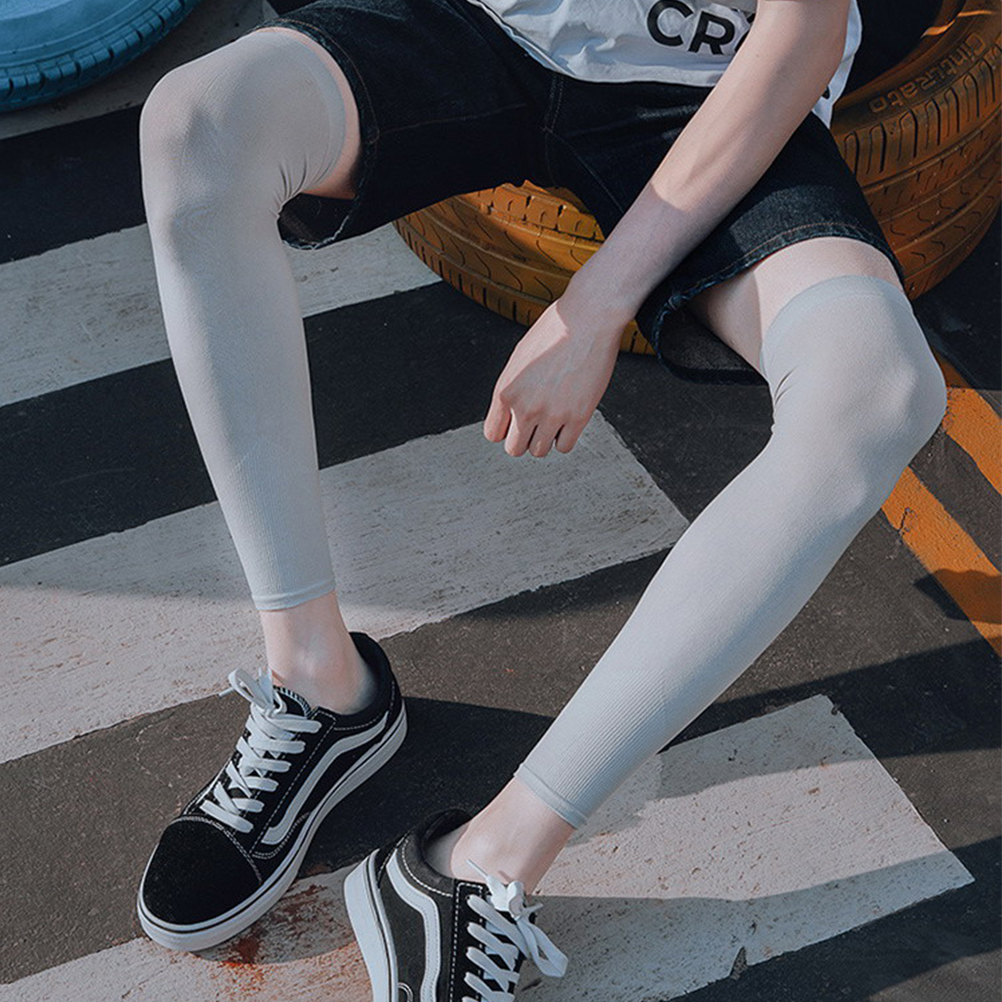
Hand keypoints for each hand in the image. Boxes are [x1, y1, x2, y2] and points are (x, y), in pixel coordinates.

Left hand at [483, 295, 627, 456]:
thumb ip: (513, 387)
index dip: (505, 430)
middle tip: (536, 423)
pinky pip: (565, 446)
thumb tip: (511, 409)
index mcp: (505, 391)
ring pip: (539, 451)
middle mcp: (525, 407)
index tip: (515, 424)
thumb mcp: (520, 358)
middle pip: (515, 448)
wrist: (587, 319)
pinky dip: (565, 438)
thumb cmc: (556, 329)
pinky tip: (569, 420)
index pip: (493, 433)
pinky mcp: (578, 417)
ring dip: (545, 438)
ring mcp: (551, 415)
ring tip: (554, 419)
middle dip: (524, 438)